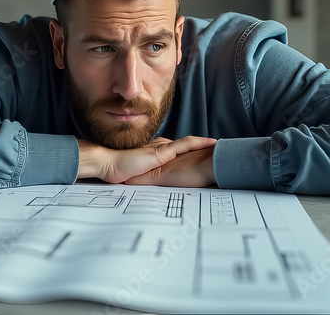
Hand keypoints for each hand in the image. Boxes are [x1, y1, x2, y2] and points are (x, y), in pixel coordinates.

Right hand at [76, 136, 216, 184]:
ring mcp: (162, 148)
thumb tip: (154, 187)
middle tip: (218, 149)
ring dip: (205, 143)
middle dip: (203, 147)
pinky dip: (199, 142)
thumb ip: (149, 177)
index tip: (205, 153)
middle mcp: (160, 147)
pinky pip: (185, 145)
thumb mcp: (139, 177)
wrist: (110, 165)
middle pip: (186, 146)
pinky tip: (211, 143)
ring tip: (220, 145)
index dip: (192, 151)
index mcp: (155, 153)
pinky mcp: (162, 151)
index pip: (177, 151)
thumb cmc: (120, 172)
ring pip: (189, 143)